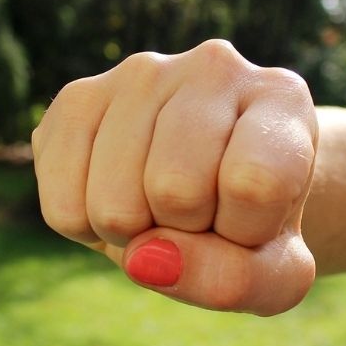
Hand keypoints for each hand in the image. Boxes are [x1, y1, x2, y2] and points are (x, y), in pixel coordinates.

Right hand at [32, 40, 318, 314]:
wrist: (207, 187)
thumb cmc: (251, 225)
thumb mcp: (274, 272)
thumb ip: (236, 279)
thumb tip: (146, 257)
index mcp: (281, 97)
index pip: (256, 184)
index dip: (247, 232)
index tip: (253, 218)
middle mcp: (212, 66)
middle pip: (176, 190)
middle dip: (186, 231)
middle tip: (201, 212)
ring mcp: (140, 74)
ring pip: (115, 204)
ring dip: (136, 233)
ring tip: (160, 204)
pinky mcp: (76, 98)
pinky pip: (63, 208)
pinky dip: (88, 230)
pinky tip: (118, 194)